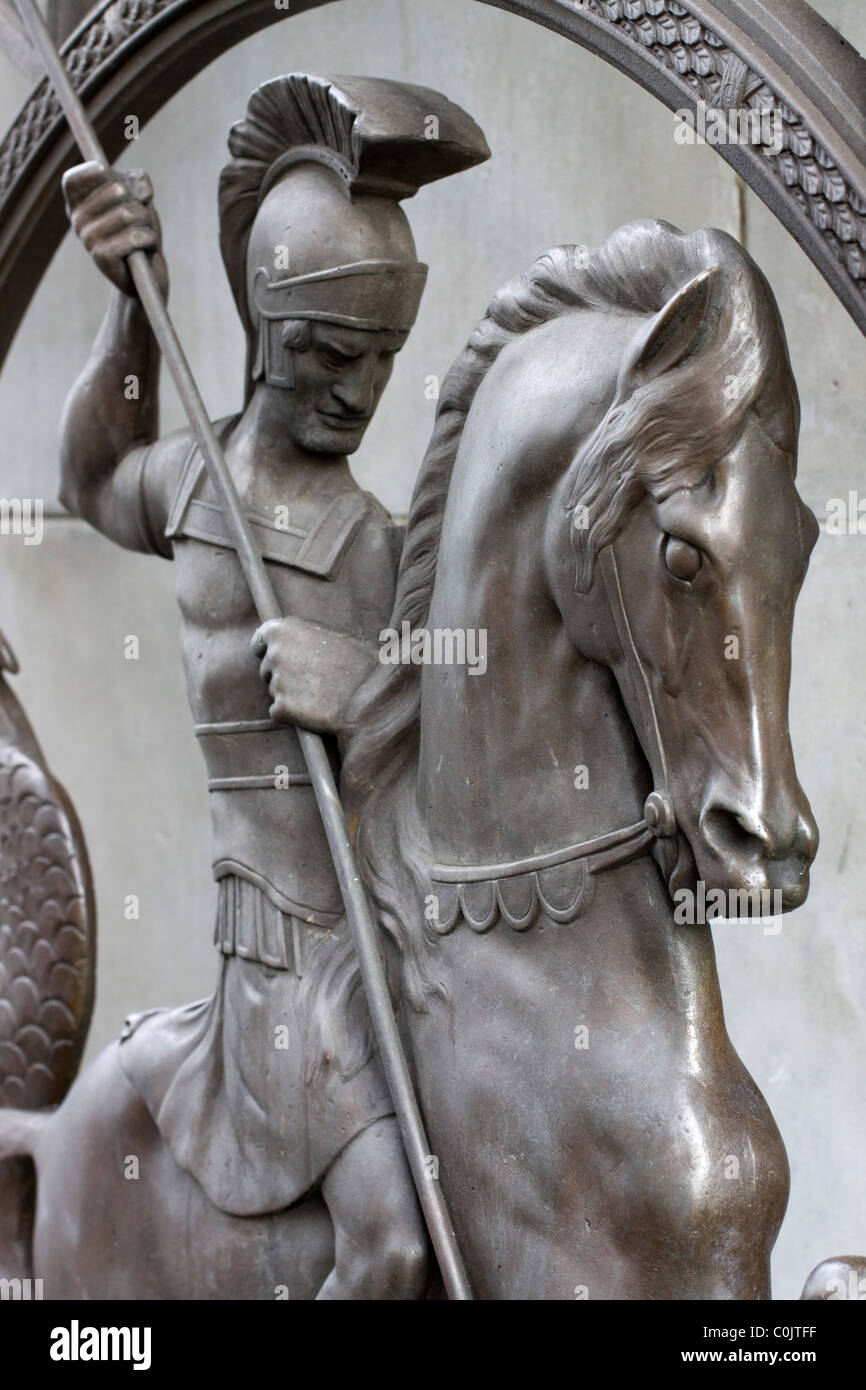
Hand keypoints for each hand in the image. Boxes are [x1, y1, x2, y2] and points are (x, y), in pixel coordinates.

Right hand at [62, 162, 168, 298]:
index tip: (110, 174)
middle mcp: (77, 220)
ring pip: (129, 214)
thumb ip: (137, 181)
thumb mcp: (137, 198)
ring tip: (144, 234)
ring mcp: (88, 239)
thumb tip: (140, 191)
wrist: (145, 274)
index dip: (94, 171)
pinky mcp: (102, 257)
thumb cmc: (138, 230)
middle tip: (140, 219)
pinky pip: (135, 236)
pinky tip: (146, 248)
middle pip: (117, 191)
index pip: (73, 179)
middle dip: (139, 203)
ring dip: (147, 223)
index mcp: (78, 204)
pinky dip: (149, 239)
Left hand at [253, 615, 376, 734]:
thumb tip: (299, 641)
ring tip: (319, 695)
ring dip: (290, 695)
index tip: (275, 659)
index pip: (259, 641)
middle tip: (311, 681)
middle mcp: (275, 653)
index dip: (267, 651)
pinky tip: (314, 710)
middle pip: (267, 670)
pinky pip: (278, 712)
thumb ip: (307, 637)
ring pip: (275, 691)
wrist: (371, 698)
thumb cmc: (360, 665)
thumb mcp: (335, 637)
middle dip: (283, 676)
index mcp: (284, 630)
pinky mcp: (282, 708)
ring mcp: (277, 681)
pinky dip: (291, 715)